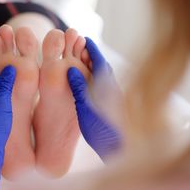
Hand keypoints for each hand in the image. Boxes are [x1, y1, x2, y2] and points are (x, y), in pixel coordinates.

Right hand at [67, 38, 121, 160]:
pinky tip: (86, 85)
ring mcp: (113, 98)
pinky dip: (94, 80)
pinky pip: (102, 88)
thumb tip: (71, 69)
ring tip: (81, 62)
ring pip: (103, 78)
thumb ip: (78, 88)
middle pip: (102, 67)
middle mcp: (112, 89)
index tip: (84, 39)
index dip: (92, 49)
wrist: (118, 150)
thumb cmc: (102, 131)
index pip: (99, 62)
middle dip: (91, 56)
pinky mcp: (112, 107)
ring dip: (93, 67)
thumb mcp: (86, 108)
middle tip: (80, 47)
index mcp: (107, 87)